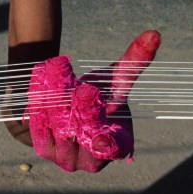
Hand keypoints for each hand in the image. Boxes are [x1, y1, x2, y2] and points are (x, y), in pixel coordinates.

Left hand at [23, 30, 160, 172]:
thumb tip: (154, 33)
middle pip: (80, 132)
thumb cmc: (101, 93)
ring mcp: (65, 157)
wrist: (67, 103)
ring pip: (57, 127)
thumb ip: (135, 61)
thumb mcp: (117, 78)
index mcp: (118, 146)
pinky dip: (39, 102)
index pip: (112, 149)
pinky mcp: (43, 148)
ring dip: (56, 98)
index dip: (107, 143)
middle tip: (81, 84)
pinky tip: (43, 83)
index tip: (100, 136)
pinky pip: (38, 124)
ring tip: (58, 73)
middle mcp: (91, 160)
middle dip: (79, 105)